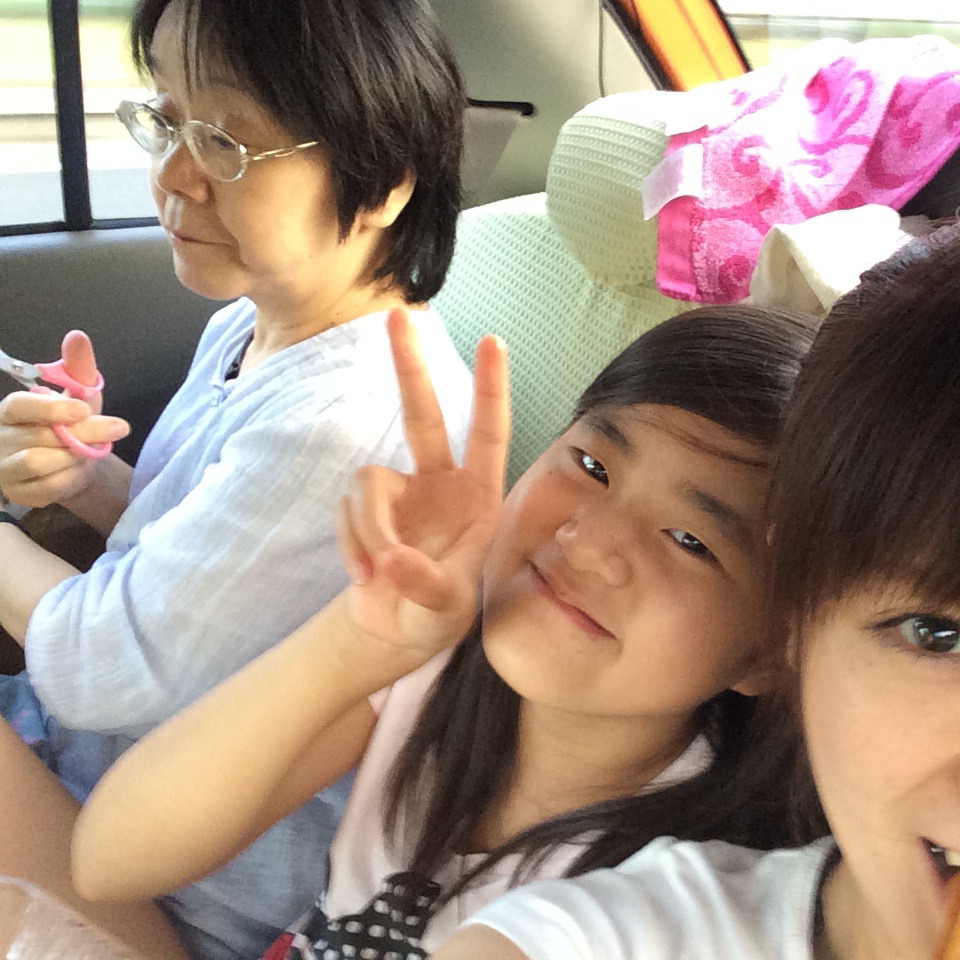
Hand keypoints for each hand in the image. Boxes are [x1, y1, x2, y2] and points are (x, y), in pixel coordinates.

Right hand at [0, 332, 129, 506]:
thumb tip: (78, 337)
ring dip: (73, 457)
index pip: (19, 405)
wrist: (74, 466)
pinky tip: (76, 471)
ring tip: (87, 452)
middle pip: (39, 436)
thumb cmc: (72, 426)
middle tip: (118, 428)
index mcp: (10, 411)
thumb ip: (78, 369)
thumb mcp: (81, 396)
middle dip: (84, 432)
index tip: (85, 409)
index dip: (51, 407)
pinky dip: (70, 478)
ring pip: (38, 462)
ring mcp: (3, 469)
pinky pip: (48, 487)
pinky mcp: (17, 494)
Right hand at [336, 309, 509, 664]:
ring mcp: (400, 493)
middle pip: (424, 416)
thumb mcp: (447, 611)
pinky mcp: (365, 509)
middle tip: (397, 316)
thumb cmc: (440, 617)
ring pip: (368, 484)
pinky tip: (365, 573)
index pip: (489, 435)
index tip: (493, 341)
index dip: (490, 390)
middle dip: (409, 367)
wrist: (397, 631)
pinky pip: (348, 510)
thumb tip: (394, 560)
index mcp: (480, 498)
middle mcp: (441, 484)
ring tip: (380, 572)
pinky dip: (353, 544)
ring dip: (368, 530)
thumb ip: (427, 586)